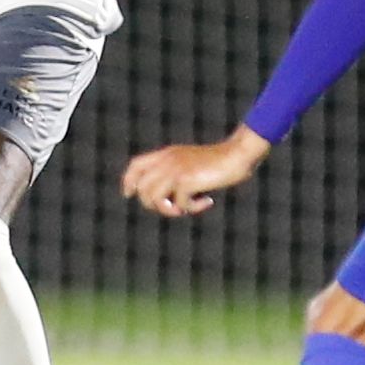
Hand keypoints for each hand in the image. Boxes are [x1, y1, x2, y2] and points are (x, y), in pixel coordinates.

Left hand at [122, 126, 271, 217]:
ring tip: (188, 209)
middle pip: (142, 189)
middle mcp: (167, 161)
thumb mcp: (191, 163)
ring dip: (170, 211)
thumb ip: (177, 173)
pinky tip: (208, 202)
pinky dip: (193, 209)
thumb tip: (168, 199)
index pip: (136, 164)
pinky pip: (179, 204)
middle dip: (154, 206)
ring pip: (154, 199)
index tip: (128, 194)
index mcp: (166, 154)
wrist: (236, 154)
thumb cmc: (219, 161)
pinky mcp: (186, 180)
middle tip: (176, 208)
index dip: (128, 180)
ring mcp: (175, 170)